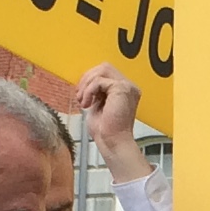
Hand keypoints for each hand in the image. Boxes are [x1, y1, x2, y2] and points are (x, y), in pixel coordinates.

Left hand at [72, 64, 149, 180]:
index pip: (105, 72)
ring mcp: (127, 87)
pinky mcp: (122, 89)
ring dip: (87, 85)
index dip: (90, 79)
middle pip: (104, 67)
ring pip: (102, 70)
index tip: (81, 93)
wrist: (112, 143)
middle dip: (87, 78)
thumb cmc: (106, 130)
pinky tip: (88, 104)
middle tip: (80, 95)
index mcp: (124, 90)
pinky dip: (89, 91)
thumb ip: (95, 91)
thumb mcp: (98, 105)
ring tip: (83, 100)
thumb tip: (84, 82)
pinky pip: (100, 81)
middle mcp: (129, 87)